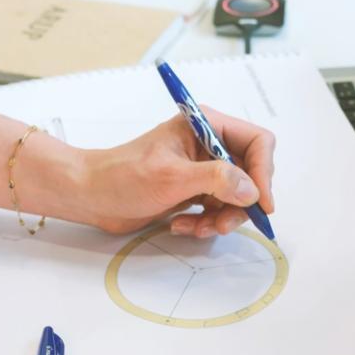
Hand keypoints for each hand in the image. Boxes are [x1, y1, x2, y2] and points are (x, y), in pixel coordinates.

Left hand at [80, 106, 275, 235]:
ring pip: (236, 198)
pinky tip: (183, 225)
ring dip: (221, 218)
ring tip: (198, 228)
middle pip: (250, 174)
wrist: (91, 196)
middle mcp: (209, 145)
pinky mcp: (194, 191)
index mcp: (206, 126)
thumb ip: (216, 180)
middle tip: (222, 224)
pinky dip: (206, 223)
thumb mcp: (172, 177)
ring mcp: (202, 170)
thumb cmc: (122, 176)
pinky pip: (218, 210)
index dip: (263, 173)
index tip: (260, 204)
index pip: (257, 142)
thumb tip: (251, 190)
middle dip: (240, 203)